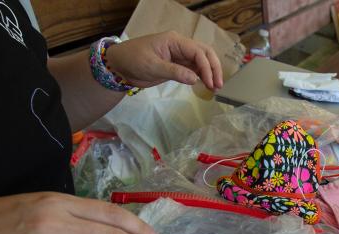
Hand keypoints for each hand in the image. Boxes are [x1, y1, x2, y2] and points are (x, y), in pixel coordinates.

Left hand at [105, 31, 223, 91]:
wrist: (119, 66)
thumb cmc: (132, 60)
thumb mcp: (152, 66)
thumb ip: (174, 72)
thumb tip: (195, 79)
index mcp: (174, 40)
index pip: (197, 52)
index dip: (207, 67)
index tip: (211, 82)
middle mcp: (180, 46)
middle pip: (204, 53)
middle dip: (213, 68)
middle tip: (218, 85)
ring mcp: (179, 55)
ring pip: (201, 61)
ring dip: (210, 72)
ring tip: (215, 88)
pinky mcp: (177, 65)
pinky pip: (194, 68)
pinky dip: (202, 76)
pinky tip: (206, 85)